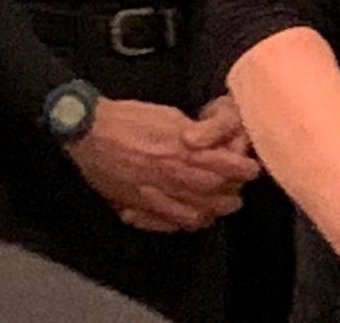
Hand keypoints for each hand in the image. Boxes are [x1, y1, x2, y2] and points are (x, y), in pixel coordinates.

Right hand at [65, 97, 258, 232]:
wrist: (87, 131)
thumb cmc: (128, 117)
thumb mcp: (167, 115)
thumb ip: (191, 133)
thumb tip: (209, 144)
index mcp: (178, 150)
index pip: (220, 166)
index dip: (240, 170)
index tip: (252, 170)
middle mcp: (167, 175)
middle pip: (208, 193)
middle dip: (228, 196)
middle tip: (239, 197)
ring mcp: (150, 194)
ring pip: (189, 212)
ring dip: (209, 213)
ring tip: (219, 211)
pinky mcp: (134, 204)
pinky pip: (163, 221)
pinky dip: (180, 224)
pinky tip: (189, 221)